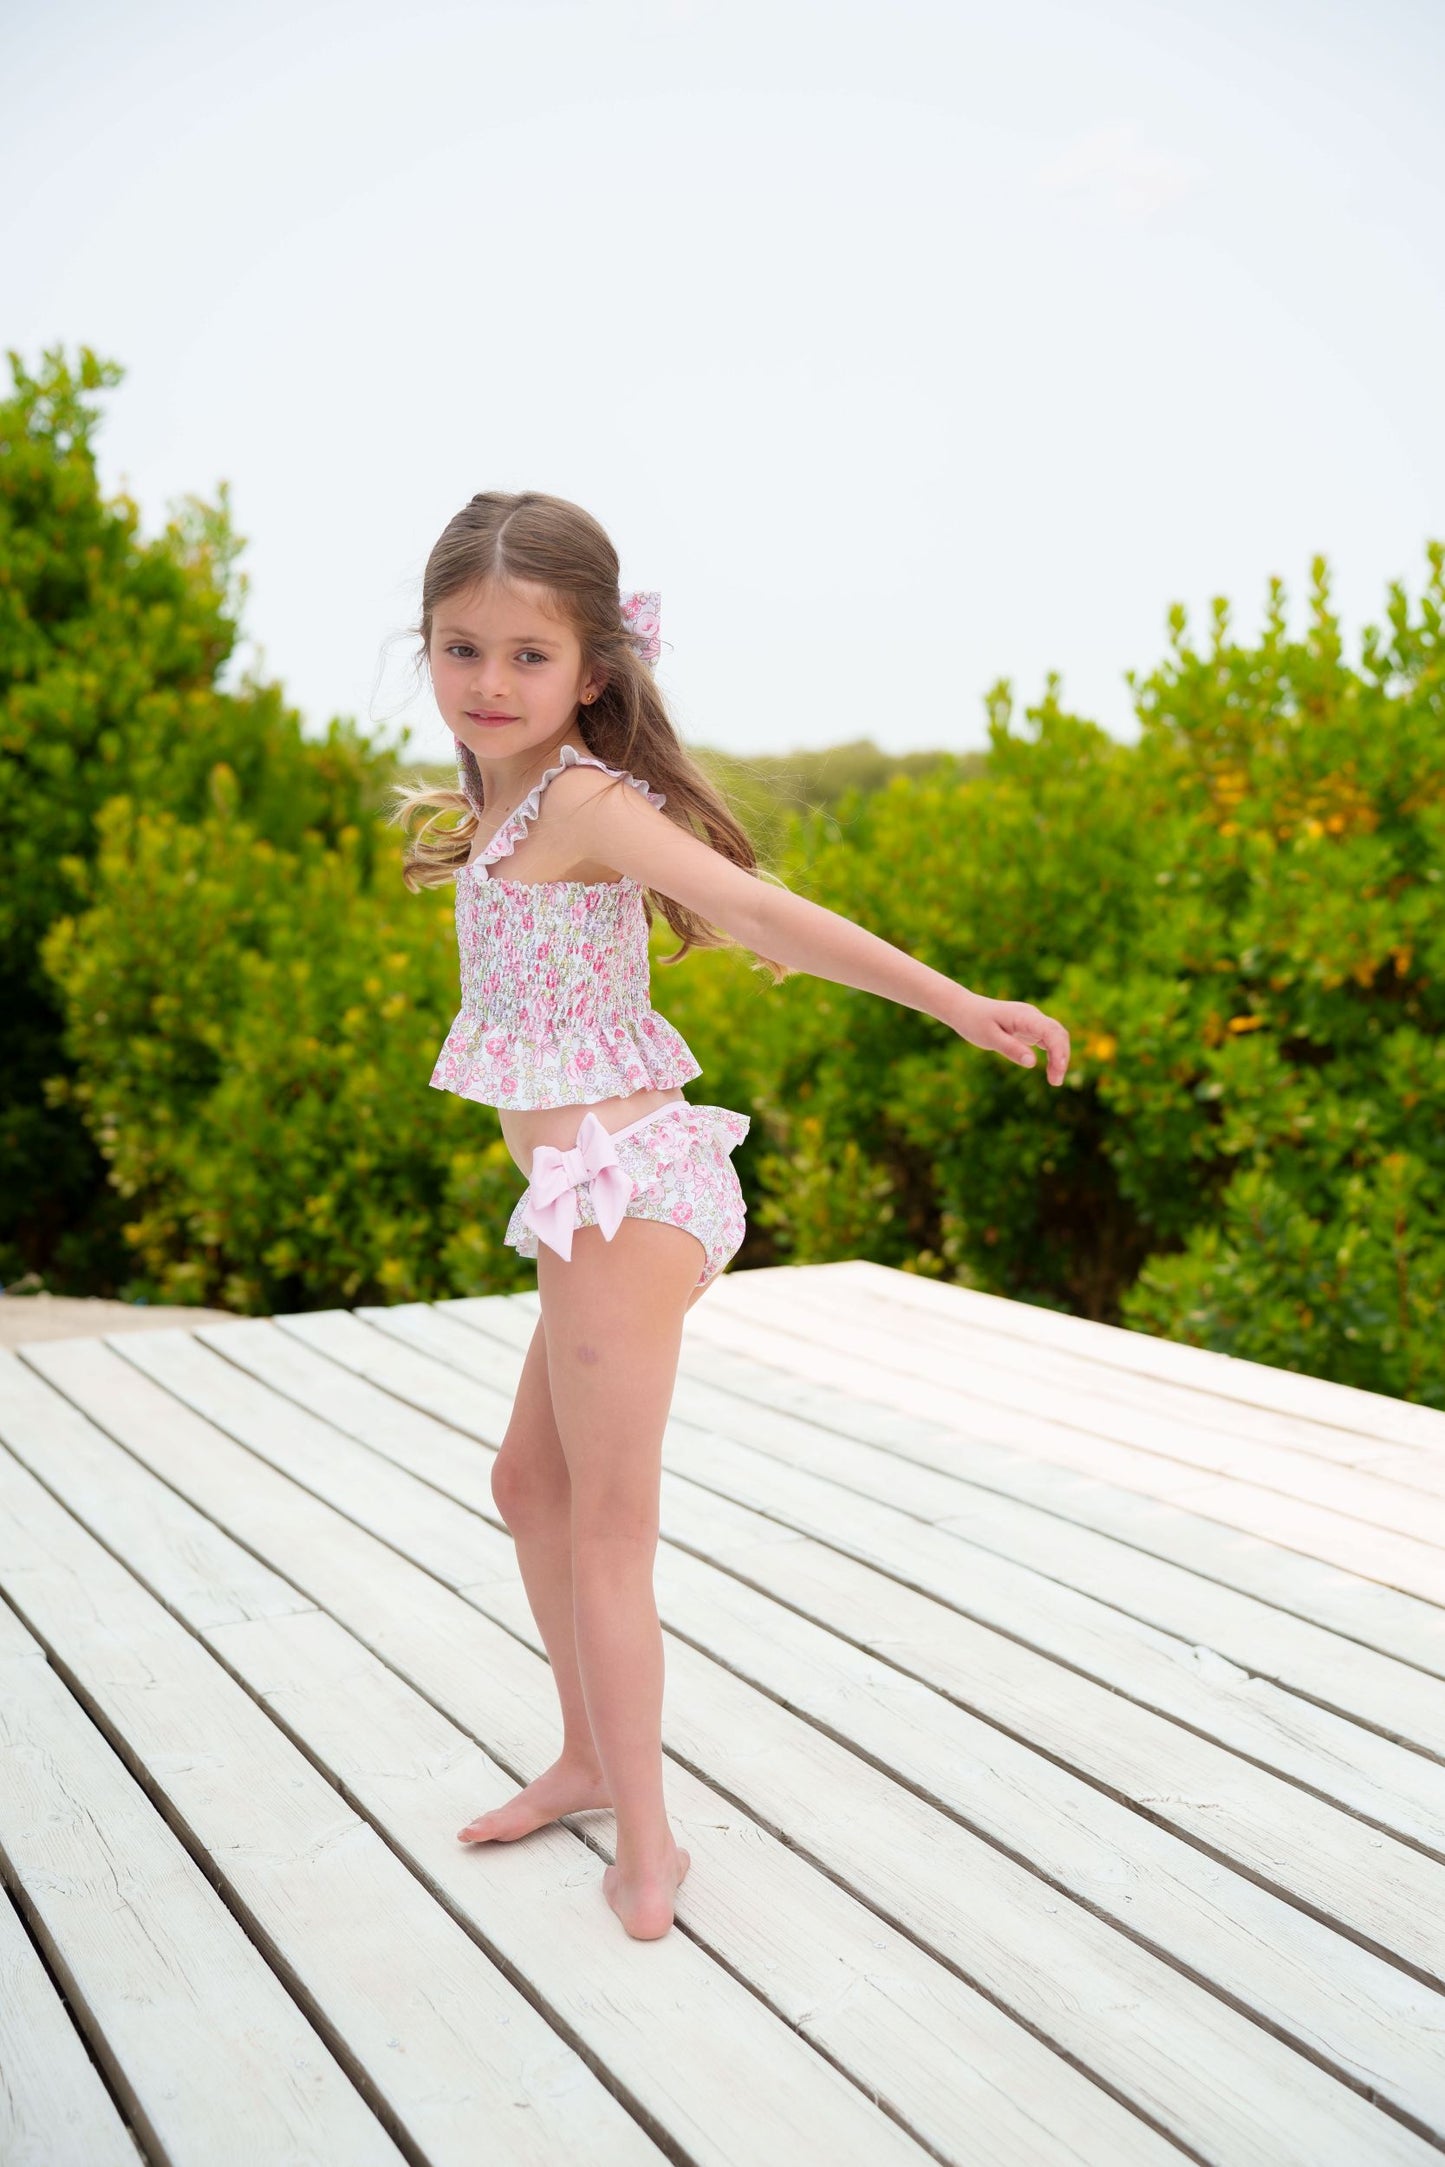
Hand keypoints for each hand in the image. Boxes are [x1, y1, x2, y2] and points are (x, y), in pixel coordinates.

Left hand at [950, 990, 1070, 1084]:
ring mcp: (1032, 1021)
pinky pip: (1048, 1040)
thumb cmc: (974, 1022)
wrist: (964, 1009)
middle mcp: (1032, 1016)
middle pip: (1058, 1034)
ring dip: (1059, 1057)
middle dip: (1062, 1057)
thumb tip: (1032, 1063)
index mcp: (1023, 1016)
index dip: (1059, 1050)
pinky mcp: (1029, 1028)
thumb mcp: (989, 1038)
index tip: (1058, 1070)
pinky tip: (1051, 1070)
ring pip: (1056, 1037)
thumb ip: (1010, 1049)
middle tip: (1055, 1082)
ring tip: (1054, 1081)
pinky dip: (1052, 1054)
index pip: (1050, 1031)